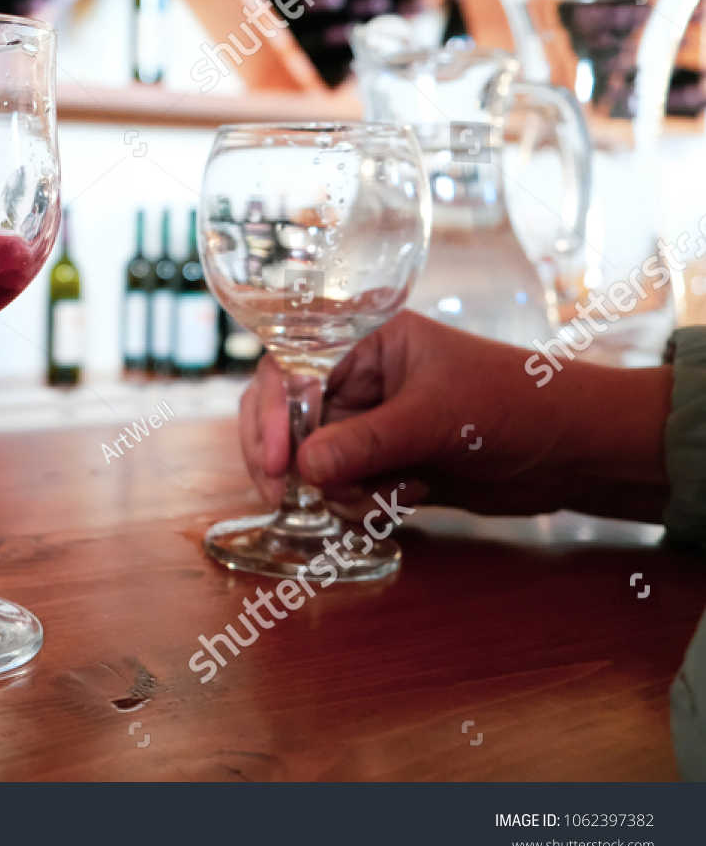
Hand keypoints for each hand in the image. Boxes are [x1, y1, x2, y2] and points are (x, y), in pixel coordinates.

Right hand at [238, 311, 672, 521]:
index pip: (287, 370)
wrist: (575, 452)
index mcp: (365, 342)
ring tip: (389, 494)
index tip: (277, 462)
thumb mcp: (436, 418)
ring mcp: (370, 424)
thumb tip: (302, 468)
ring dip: (340, 488)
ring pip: (313, 461)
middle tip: (288, 494)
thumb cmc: (515, 405)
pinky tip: (411, 497)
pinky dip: (363, 503)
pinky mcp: (384, 464)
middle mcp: (359, 380)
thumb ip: (366, 443)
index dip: (270, 414)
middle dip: (289, 459)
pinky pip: (343, 487)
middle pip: (286, 418)